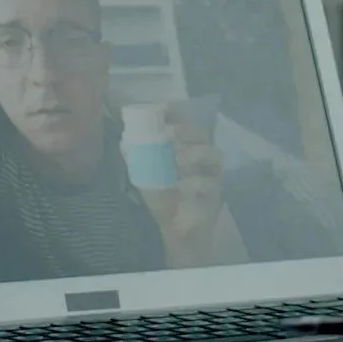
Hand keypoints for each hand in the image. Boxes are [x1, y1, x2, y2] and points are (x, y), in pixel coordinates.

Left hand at [138, 103, 224, 243]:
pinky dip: (195, 182)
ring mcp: (213, 174)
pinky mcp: (218, 192)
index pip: (185, 124)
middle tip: (168, 133)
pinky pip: (211, 182)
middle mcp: (203, 157)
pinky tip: (180, 185)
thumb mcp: (145, 178)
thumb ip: (138, 159)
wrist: (175, 230)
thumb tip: (124, 142)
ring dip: (193, 153)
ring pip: (213, 153)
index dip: (177, 115)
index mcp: (187, 149)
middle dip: (185, 131)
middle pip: (202, 134)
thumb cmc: (163, 199)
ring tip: (176, 160)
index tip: (163, 110)